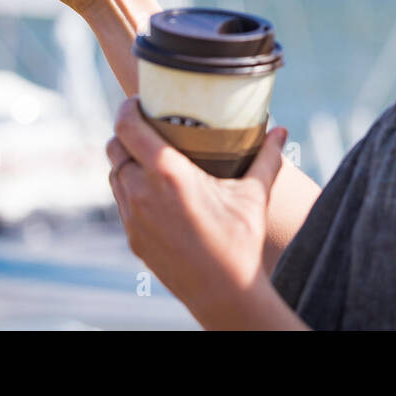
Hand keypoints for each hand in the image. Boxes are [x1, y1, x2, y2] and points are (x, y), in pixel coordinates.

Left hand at [106, 97, 288, 327]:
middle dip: (125, 132)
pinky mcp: (132, 238)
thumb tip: (281, 130)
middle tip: (146, 125)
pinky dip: (130, 188)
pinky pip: (121, 202)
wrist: (223, 293)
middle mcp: (142, 192)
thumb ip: (267, 157)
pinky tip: (153, 189)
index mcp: (167, 173)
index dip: (126, 109)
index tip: (138, 101)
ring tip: (149, 155)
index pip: (127, 127)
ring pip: (114, 175)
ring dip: (126, 161)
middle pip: (114, 147)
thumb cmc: (240, 241)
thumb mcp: (254, 194)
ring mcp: (132, 218)